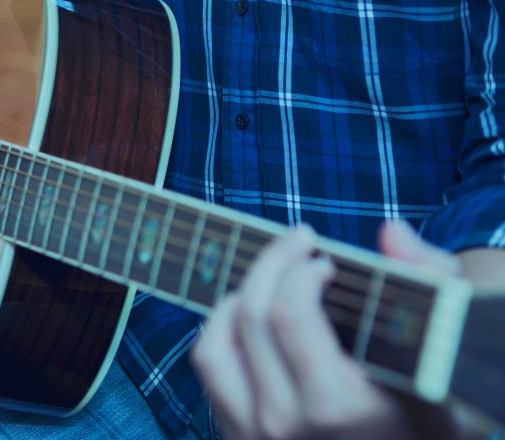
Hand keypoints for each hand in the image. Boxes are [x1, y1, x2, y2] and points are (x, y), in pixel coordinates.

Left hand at [191, 221, 459, 439]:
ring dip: (239, 295)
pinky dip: (222, 327)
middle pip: (251, 317)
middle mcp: (287, 421)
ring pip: (216, 342)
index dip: (298, 271)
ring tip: (272, 279)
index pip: (289, 316)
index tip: (323, 260)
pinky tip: (251, 313)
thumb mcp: (442, 365)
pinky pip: (210, 368)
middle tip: (297, 243)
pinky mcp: (236, 434)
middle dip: (272, 263)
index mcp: (339, 405)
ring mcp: (255, 431)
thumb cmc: (425, 417)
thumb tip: (390, 234)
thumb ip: (426, 290)